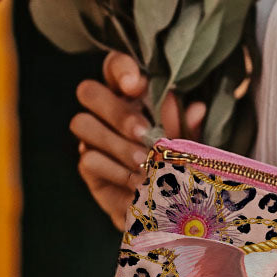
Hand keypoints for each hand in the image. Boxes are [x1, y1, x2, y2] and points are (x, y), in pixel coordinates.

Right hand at [70, 51, 206, 229]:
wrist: (173, 209)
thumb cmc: (182, 165)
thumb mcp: (190, 145)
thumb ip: (188, 127)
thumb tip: (194, 108)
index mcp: (134, 95)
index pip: (115, 66)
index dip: (121, 69)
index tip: (137, 85)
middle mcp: (107, 111)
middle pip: (89, 91)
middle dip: (117, 111)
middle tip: (144, 132)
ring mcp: (93, 138)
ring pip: (82, 124)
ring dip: (116, 143)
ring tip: (145, 161)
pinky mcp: (89, 168)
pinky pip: (89, 160)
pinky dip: (115, 170)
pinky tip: (137, 182)